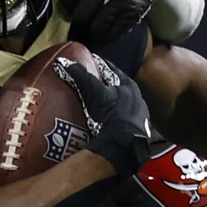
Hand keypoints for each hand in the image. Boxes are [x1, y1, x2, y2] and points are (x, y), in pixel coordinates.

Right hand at [54, 51, 153, 173]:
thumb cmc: (111, 115)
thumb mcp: (95, 94)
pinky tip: (110, 121)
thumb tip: (65, 63)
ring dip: (113, 102)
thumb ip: (82, 77)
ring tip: (100, 104)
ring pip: (124, 103)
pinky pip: (125, 119)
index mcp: (129, 85)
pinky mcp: (139, 129)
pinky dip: (117, 117)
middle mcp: (138, 97)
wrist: (125, 144)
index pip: (112, 70)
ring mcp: (140, 114)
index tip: (90, 63)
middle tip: (93, 83)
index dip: (99, 65)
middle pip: (119, 86)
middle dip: (106, 84)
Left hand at [59, 0, 164, 45]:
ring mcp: (120, 1)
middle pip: (81, 17)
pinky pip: (113, 34)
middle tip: (79, 26)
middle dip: (78, 23)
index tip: (70, 8)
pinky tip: (105, 29)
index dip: (66, 5)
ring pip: (96, 29)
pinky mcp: (132, 13)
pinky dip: (107, 35)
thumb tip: (65, 11)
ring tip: (92, 29)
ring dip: (92, 32)